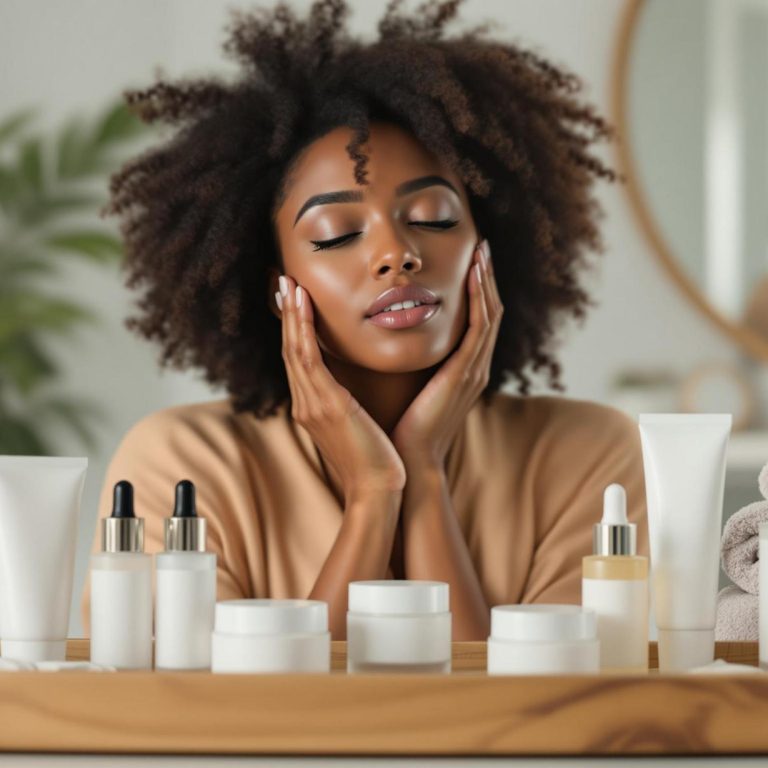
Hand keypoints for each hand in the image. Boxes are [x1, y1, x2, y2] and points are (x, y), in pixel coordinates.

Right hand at [276, 274, 406, 502]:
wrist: (378, 489)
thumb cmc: (375, 460)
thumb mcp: (356, 425)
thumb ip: (346, 405)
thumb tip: (351, 389)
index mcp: (312, 407)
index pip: (298, 361)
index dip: (294, 330)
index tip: (294, 302)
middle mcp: (306, 403)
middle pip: (290, 350)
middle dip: (287, 316)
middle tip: (284, 283)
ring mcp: (312, 405)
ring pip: (294, 350)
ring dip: (291, 316)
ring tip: (290, 286)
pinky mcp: (327, 405)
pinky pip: (308, 360)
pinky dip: (302, 331)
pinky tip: (301, 308)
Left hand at [390, 239, 502, 469]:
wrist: (411, 462)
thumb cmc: (406, 430)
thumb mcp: (416, 390)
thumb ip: (418, 368)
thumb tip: (401, 347)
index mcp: (465, 370)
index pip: (478, 321)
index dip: (477, 290)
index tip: (470, 262)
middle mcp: (477, 367)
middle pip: (490, 311)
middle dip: (487, 278)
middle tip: (482, 246)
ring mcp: (475, 370)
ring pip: (489, 314)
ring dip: (486, 280)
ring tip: (482, 250)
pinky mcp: (465, 374)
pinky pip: (479, 328)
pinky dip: (479, 299)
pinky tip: (474, 275)